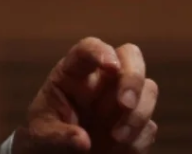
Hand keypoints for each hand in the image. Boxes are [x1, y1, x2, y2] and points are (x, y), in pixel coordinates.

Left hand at [13, 37, 157, 152]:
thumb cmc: (47, 136)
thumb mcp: (42, 134)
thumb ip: (59, 135)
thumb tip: (83, 141)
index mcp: (72, 73)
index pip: (88, 48)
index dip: (101, 51)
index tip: (111, 66)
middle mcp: (101, 80)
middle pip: (129, 55)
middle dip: (133, 77)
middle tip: (125, 103)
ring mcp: (121, 99)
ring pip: (148, 89)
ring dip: (137, 114)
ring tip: (116, 138)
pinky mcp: (137, 123)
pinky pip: (149, 126)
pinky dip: (138, 139)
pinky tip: (117, 149)